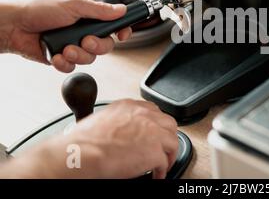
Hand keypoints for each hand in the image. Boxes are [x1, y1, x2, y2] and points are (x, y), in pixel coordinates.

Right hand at [0, 100, 178, 178]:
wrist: (83, 152)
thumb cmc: (84, 140)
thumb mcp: (104, 117)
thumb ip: (120, 120)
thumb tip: (124, 130)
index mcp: (131, 106)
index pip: (153, 111)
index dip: (156, 124)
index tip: (155, 133)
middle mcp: (145, 116)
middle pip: (168, 124)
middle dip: (167, 136)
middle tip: (164, 147)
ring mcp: (153, 133)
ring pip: (173, 142)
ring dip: (169, 154)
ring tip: (164, 163)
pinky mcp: (154, 152)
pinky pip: (165, 163)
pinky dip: (162, 170)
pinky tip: (157, 174)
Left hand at [7, 0, 131, 71]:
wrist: (14, 26)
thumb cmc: (38, 9)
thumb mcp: (73, 4)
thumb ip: (99, 10)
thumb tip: (121, 9)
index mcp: (88, 16)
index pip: (113, 24)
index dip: (122, 30)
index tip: (123, 35)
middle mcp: (83, 31)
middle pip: (106, 45)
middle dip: (97, 46)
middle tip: (86, 41)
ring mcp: (73, 45)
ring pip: (90, 58)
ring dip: (78, 55)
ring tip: (65, 49)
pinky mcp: (62, 58)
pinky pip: (73, 67)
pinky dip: (64, 63)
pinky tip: (55, 55)